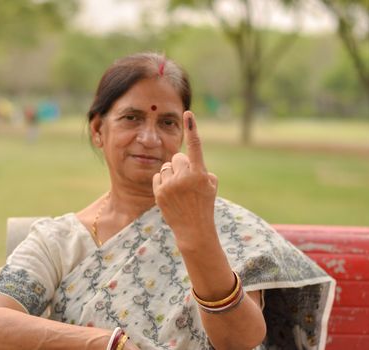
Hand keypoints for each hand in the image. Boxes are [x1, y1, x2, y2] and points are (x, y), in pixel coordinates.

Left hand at [152, 111, 217, 247]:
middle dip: (181, 165)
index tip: (188, 114)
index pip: (195, 147)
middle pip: (177, 157)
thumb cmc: (204, 205)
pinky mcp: (159, 192)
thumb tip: (188, 160)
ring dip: (171, 174)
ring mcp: (170, 185)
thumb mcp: (210, 186)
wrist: (193, 229)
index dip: (192, 129)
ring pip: (166, 167)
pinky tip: (170, 193)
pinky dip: (162, 181)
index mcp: (200, 173)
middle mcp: (184, 177)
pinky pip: (158, 176)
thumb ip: (201, 169)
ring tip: (179, 190)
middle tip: (186, 181)